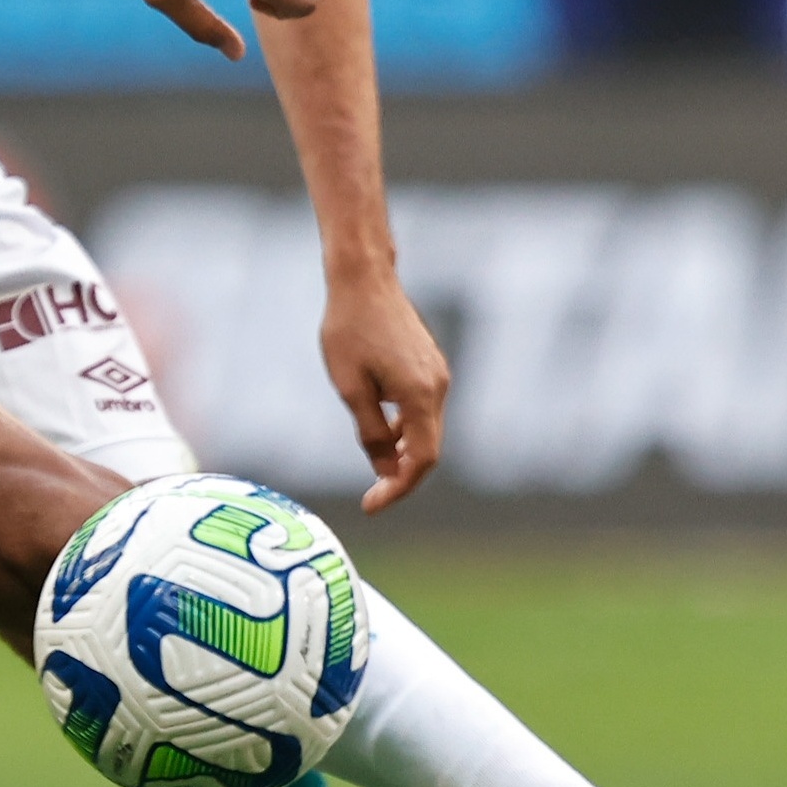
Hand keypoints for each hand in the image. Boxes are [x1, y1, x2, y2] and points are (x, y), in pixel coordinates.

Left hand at [320, 270, 448, 513]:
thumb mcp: (349, 386)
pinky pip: (423, 410)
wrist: (364, 280)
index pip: (421, 459)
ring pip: (427, 430)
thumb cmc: (348, 329)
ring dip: (405, 454)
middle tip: (372, 497)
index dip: (399, 488)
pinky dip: (407, 429)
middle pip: (429, 449)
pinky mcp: (430, 367)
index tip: (372, 505)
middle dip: (402, 477)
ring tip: (375, 470)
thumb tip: (386, 471)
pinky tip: (383, 432)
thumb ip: (371, 432)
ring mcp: (438, 375)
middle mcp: (438, 387)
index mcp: (420, 395)